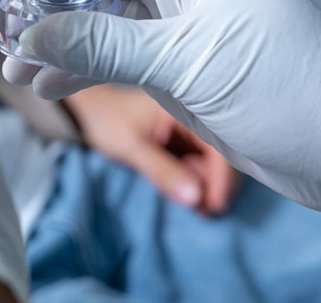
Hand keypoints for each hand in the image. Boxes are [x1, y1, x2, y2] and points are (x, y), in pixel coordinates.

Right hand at [0, 0, 320, 247]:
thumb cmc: (293, 90)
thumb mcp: (187, 62)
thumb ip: (103, 46)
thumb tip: (35, 38)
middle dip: (48, 0)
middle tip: (1, 19)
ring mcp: (183, 29)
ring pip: (104, 23)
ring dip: (60, 42)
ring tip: (15, 65)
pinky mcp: (182, 68)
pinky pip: (119, 59)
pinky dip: (84, 68)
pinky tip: (50, 83)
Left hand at [64, 84, 240, 214]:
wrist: (94, 108)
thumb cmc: (108, 121)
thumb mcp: (132, 147)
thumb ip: (162, 171)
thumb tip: (195, 199)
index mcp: (187, 107)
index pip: (221, 145)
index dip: (222, 178)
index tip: (213, 206)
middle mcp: (198, 115)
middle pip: (226, 155)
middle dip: (217, 186)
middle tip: (202, 211)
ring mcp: (196, 128)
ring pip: (218, 163)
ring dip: (210, 186)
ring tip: (195, 206)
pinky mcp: (191, 140)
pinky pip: (206, 164)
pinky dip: (200, 182)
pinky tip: (189, 193)